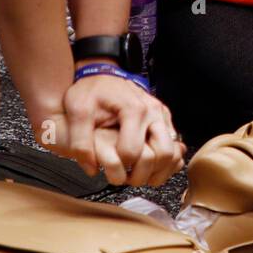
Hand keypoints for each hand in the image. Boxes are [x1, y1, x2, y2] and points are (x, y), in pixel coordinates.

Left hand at [32, 75, 185, 186]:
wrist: (102, 74)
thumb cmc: (90, 91)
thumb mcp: (77, 111)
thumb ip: (80, 141)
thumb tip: (91, 169)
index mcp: (134, 109)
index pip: (133, 152)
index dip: (119, 166)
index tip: (107, 168)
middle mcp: (153, 111)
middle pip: (163, 154)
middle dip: (145, 173)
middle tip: (128, 178)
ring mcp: (161, 115)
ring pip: (173, 152)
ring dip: (159, 170)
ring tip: (138, 176)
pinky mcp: (164, 119)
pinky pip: (175, 146)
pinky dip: (166, 162)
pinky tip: (150, 167)